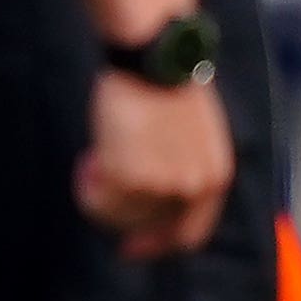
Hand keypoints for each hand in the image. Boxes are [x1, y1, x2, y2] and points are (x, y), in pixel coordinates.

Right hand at [75, 69, 232, 258]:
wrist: (152, 54)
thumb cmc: (166, 79)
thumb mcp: (192, 129)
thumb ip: (182, 163)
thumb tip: (154, 189)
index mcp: (214, 175)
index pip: (189, 232)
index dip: (158, 244)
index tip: (132, 246)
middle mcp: (193, 186)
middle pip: (149, 226)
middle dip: (121, 219)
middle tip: (97, 202)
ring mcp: (161, 183)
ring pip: (121, 212)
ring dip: (101, 198)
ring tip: (90, 169)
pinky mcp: (129, 173)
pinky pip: (100, 196)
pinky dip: (88, 185)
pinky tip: (85, 162)